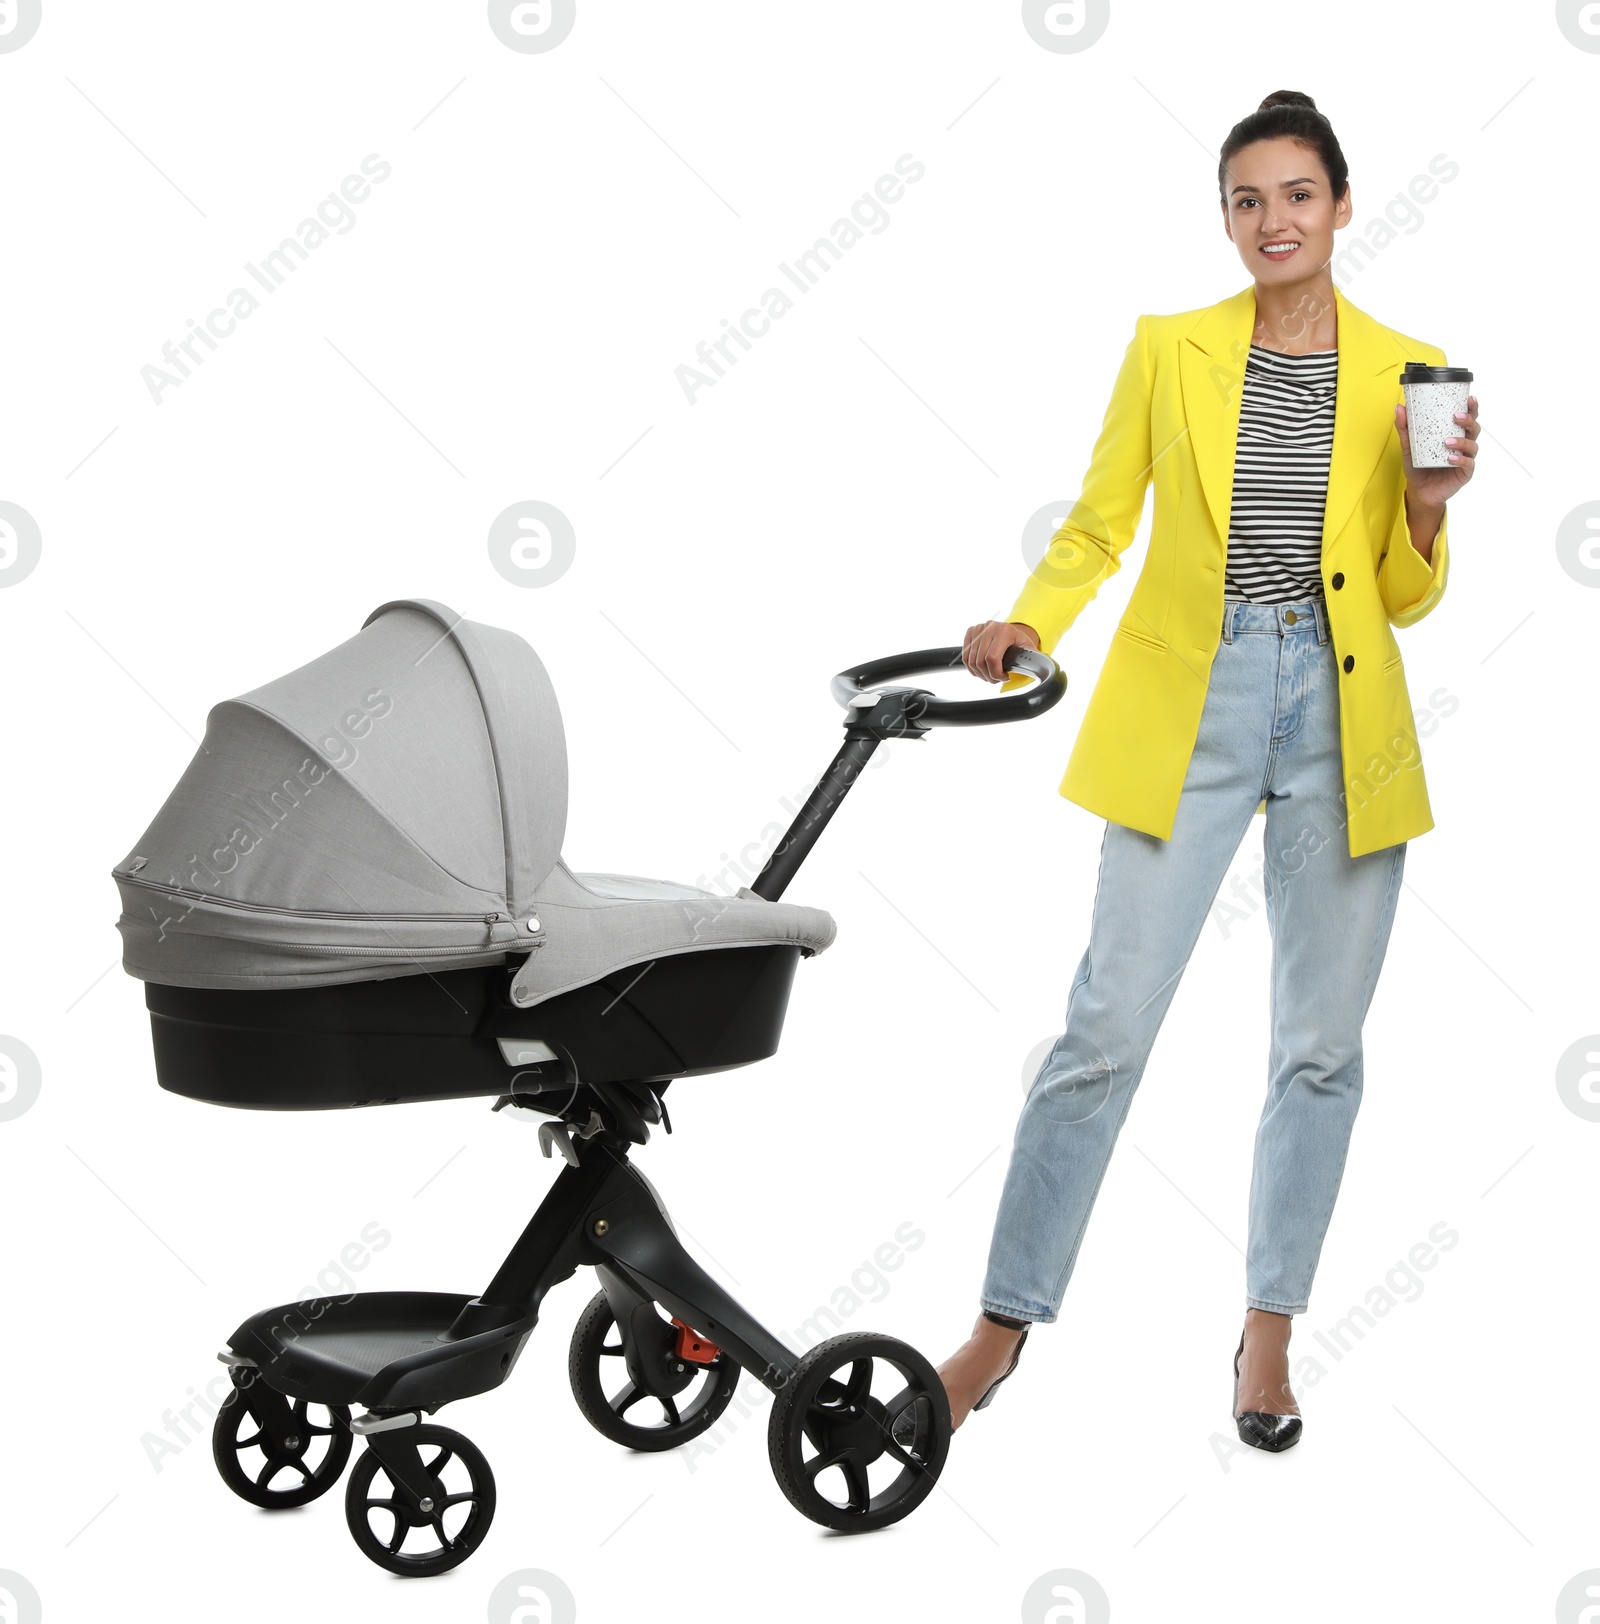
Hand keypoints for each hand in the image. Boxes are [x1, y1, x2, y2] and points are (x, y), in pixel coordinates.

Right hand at [962, 619, 1039, 682]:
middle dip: (988, 676)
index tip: (1004, 677)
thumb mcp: (1029, 650)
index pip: (992, 658)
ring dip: (980, 673)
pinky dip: (972, 667)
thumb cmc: (1020, 643)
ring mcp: (979, 629)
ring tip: (990, 675)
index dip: (996, 673)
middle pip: (980, 661)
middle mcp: (990, 627)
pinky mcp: (971, 632)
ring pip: (971, 661)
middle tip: (996, 679)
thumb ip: (1035, 659)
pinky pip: (965, 656)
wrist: (1012, 631)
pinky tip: (982, 670)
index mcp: (1004, 630)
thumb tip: (1044, 669)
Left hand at [1395, 393, 1479, 510]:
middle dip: (1469, 420)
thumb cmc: (1418, 467)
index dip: (1472, 408)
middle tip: (1456, 416)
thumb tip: (1399, 407)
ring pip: (1472, 445)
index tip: (1469, 398)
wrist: (1419, 491)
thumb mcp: (1409, 447)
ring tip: (1446, 441)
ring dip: (1461, 441)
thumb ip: (1405, 428)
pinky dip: (1460, 459)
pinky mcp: (1464, 473)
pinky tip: (1451, 458)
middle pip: (1474, 428)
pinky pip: (1467, 464)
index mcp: (1455, 434)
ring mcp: (1465, 458)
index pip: (1468, 419)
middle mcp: (1463, 445)